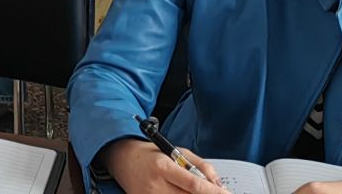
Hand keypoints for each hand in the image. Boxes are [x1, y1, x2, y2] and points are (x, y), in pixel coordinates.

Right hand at [107, 138, 222, 192]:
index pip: (193, 185)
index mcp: (163, 166)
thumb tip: (217, 184)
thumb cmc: (151, 154)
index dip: (213, 192)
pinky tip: (184, 193)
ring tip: (200, 191)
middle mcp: (156, 185)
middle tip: (219, 193)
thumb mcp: (176, 151)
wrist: (122, 160)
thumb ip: (199, 165)